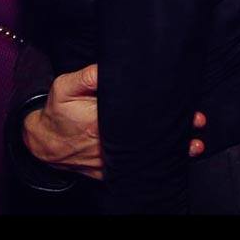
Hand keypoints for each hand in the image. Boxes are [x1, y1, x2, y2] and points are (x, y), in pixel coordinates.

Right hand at [21, 64, 208, 180]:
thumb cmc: (56, 112)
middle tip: (197, 123)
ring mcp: (109, 161)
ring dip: (169, 152)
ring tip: (194, 146)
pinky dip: (152, 163)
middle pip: (146, 140)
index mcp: (98, 123)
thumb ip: (86, 77)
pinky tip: (170, 159)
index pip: (136, 119)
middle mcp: (106, 145)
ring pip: (143, 157)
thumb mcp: (64, 87)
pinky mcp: (108, 171)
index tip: (182, 110)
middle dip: (174, 133)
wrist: (43, 143)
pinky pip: (133, 168)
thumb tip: (108, 69)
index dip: (161, 115)